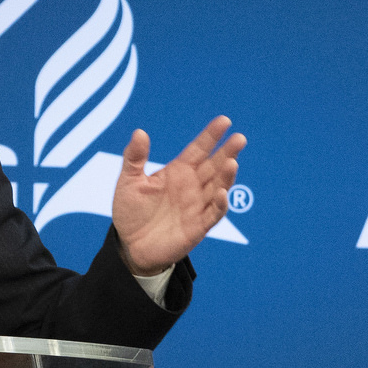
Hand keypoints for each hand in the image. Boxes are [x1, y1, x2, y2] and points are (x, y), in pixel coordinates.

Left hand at [111, 116, 246, 273]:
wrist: (130, 246)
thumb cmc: (131, 212)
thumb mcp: (129, 182)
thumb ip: (134, 158)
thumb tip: (139, 132)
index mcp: (178, 172)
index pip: (198, 149)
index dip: (211, 136)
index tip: (224, 121)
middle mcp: (192, 186)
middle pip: (214, 165)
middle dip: (227, 152)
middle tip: (239, 138)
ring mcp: (197, 206)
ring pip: (218, 187)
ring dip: (226, 176)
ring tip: (232, 162)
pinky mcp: (198, 227)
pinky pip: (213, 214)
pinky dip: (220, 204)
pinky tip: (222, 193)